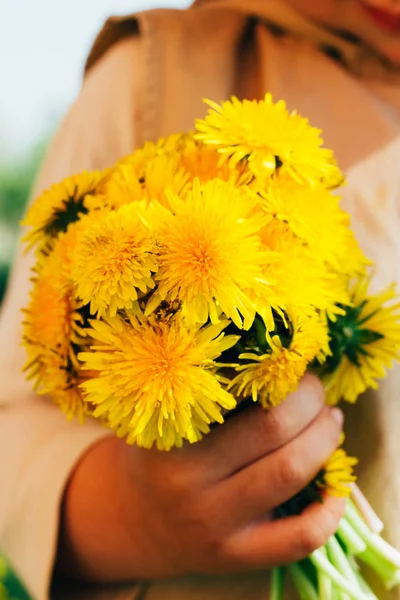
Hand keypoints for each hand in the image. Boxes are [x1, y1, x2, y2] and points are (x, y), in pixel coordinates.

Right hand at [58, 374, 344, 582]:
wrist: (134, 520)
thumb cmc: (158, 457)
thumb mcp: (164, 419)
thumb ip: (205, 393)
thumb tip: (274, 358)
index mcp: (171, 439)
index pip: (242, 396)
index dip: (282, 377)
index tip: (293, 363)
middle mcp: (190, 483)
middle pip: (273, 431)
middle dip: (310, 401)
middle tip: (316, 390)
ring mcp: (215, 525)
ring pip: (290, 474)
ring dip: (324, 441)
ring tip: (329, 422)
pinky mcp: (236, 557)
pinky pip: (298, 538)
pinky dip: (329, 510)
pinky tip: (335, 488)